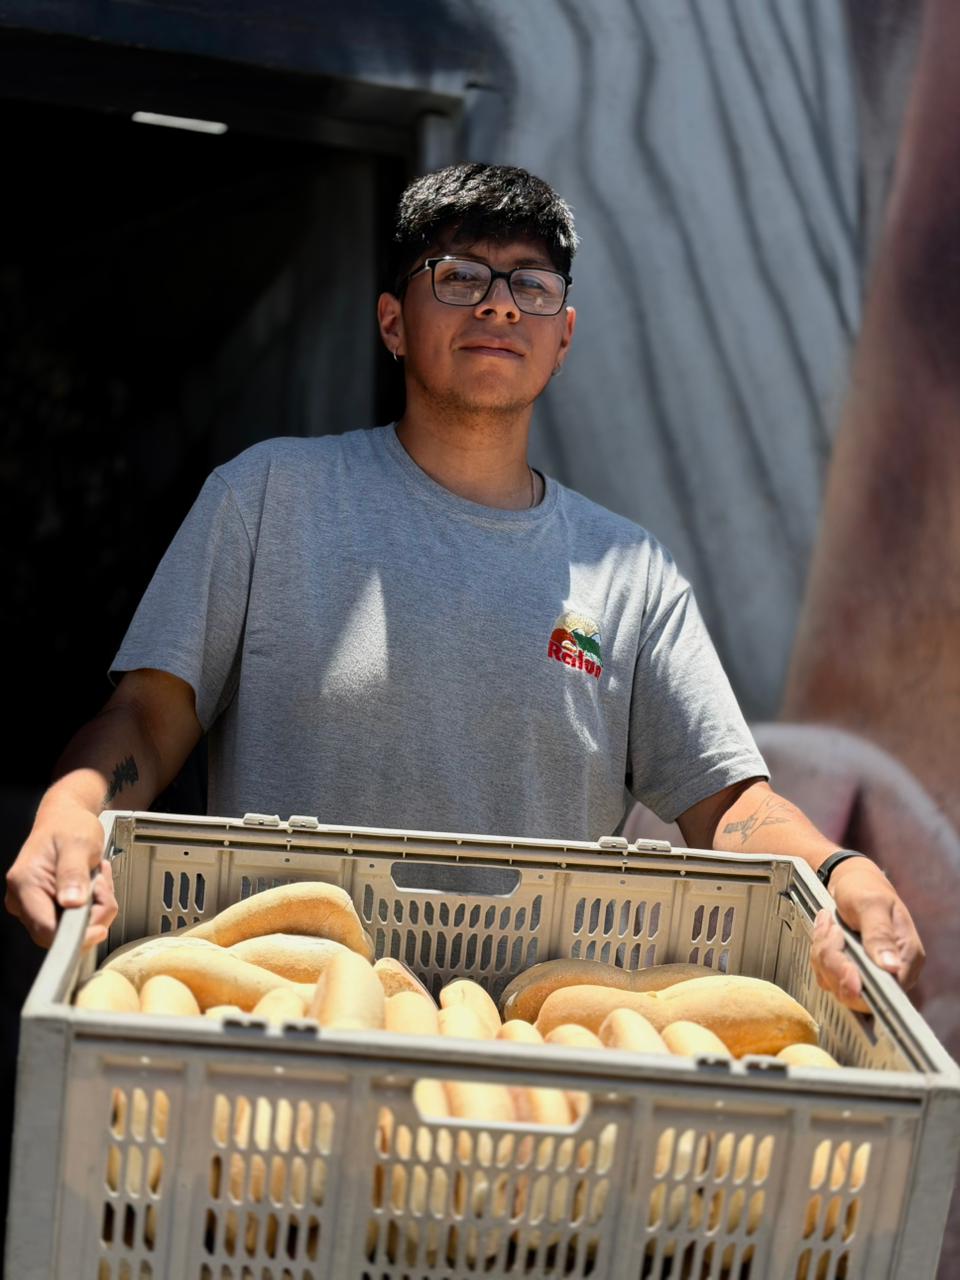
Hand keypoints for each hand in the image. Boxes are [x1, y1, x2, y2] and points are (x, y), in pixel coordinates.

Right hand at [6, 800, 117, 948]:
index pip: (45, 931)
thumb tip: (71, 903)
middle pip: (61, 933)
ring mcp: (34, 905)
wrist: (66, 818)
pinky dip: (91, 905)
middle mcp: (22, 899)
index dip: (76, 936)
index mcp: (24, 884)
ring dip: (94, 906)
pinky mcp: (47, 907)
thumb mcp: (78, 844)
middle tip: (100, 885)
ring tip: (95, 878)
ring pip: (71, 928)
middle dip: (90, 915)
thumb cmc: (69, 826)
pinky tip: (91, 885)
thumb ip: (74, 873)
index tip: (100, 927)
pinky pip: (74, 920)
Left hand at [810, 857, 923, 1010]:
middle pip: (855, 993)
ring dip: (823, 953)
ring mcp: (868, 976)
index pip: (884, 991)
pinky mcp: (848, 974)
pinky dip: (819, 953)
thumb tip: (891, 967)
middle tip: (831, 927)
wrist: (851, 882)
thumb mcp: (872, 905)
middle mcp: (890, 974)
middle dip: (833, 960)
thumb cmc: (866, 889)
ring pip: (836, 985)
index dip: (857, 981)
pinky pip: (826, 977)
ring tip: (829, 923)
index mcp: (906, 959)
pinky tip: (825, 931)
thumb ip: (879, 934)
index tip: (841, 952)